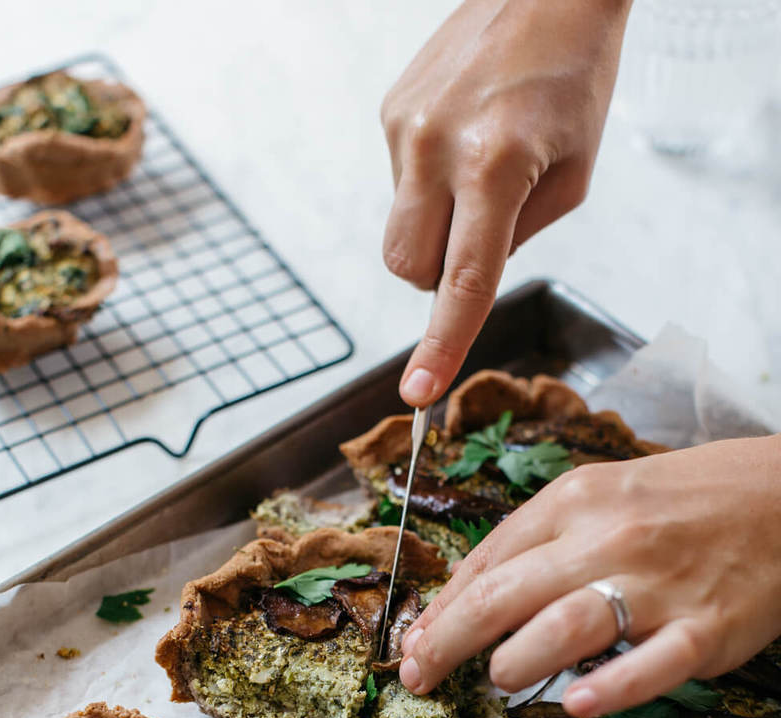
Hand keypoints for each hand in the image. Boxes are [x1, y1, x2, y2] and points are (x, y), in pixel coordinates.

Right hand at [381, 0, 631, 406]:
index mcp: (494, 166)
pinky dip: (429, 185)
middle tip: (481, 239)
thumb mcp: (572, 176)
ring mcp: (404, 127)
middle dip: (438, 279)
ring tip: (477, 170)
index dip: (442, 346)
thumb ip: (518, 240)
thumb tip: (464, 279)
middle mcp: (435, 146)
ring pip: (400, 230)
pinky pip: (399, 185)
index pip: (461, 282)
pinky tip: (461, 141)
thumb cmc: (574, 77)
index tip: (417, 395)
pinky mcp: (390, 111)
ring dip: (435, 230)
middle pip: (409, 268)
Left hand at [398, 436, 780, 716]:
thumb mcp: (604, 494)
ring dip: (516, 662)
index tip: (413, 646)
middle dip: (450, 643)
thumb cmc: (686, 500)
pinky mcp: (706, 629)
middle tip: (420, 677)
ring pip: (565, 627)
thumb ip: (538, 540)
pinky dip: (609, 689)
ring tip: (501, 680)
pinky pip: (651, 666)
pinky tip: (575, 704)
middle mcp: (611, 538)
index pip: (490, 559)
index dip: (442, 610)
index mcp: (578, 499)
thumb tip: (468, 595)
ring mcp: (660, 585)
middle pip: (507, 595)